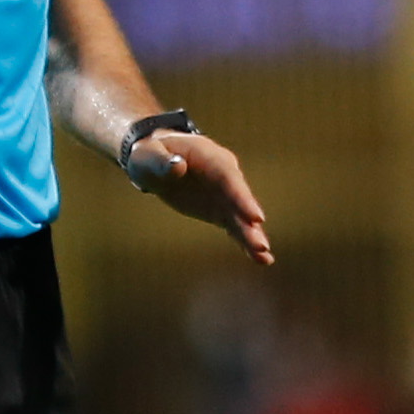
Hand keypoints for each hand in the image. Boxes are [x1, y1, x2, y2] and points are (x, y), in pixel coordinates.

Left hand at [128, 128, 272, 263]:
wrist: (158, 159)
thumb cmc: (152, 154)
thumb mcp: (149, 155)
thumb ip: (162, 161)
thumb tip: (177, 167)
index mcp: (209, 157)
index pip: (228, 178)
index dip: (242, 198)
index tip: (255, 217)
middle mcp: (224, 175)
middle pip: (240, 199)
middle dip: (250, 222)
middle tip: (261, 244)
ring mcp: (224, 194)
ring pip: (241, 216)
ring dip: (252, 236)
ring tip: (264, 257)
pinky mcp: (220, 210)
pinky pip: (235, 226)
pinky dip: (245, 242)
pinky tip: (261, 259)